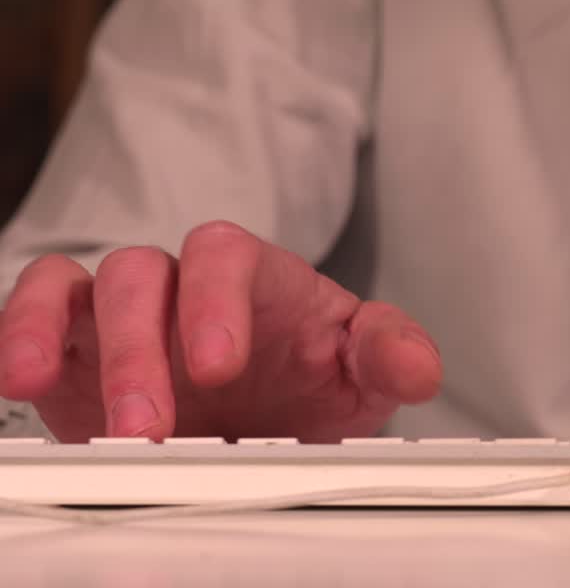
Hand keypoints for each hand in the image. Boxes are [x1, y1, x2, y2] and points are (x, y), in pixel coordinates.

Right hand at [0, 221, 440, 442]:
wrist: (273, 416)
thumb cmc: (313, 379)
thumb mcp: (363, 371)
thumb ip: (391, 354)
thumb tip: (417, 367)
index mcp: (255, 278)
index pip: (225, 255)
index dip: (214, 301)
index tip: (218, 365)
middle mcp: (183, 287)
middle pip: (144, 276)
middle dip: (142, 350)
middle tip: (153, 426)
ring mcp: (127, 314)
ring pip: (82, 290)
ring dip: (66, 344)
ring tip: (71, 407)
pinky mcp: (80, 350)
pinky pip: (39, 317)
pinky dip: (22, 337)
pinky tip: (22, 379)